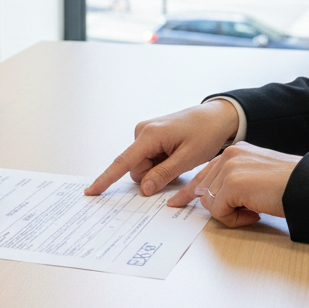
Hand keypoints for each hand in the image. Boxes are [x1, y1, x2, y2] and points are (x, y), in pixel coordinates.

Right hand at [84, 100, 239, 196]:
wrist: (216, 116)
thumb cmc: (205, 133)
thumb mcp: (188, 158)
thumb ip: (164, 174)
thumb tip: (143, 189)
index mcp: (149, 135)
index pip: (123, 162)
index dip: (106, 179)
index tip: (91, 191)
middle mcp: (142, 132)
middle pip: (137, 169)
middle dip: (154, 176)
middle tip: (178, 167)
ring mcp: (145, 133)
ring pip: (143, 167)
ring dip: (159, 170)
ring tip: (179, 158)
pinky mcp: (150, 136)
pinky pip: (149, 159)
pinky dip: (161, 163)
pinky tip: (176, 154)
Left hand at [166, 142, 301, 227]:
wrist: (308, 185)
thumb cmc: (289, 185)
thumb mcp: (256, 176)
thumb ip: (232, 182)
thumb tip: (208, 199)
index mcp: (236, 151)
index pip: (205, 173)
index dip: (192, 191)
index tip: (176, 201)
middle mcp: (229, 155)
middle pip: (205, 191)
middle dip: (222, 208)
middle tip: (246, 213)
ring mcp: (229, 168)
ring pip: (210, 203)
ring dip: (231, 214)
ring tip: (256, 210)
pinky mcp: (232, 184)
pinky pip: (219, 212)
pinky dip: (235, 219)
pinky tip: (255, 213)